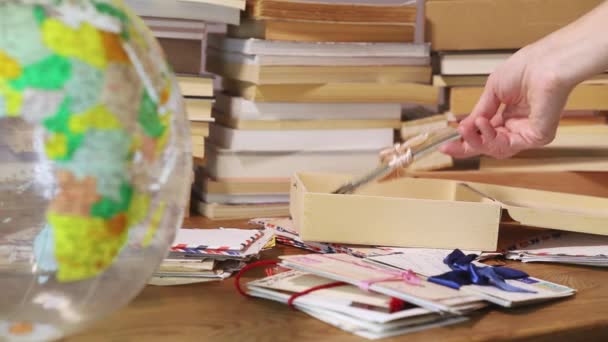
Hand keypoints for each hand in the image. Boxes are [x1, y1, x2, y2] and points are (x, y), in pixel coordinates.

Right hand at [441, 46, 573, 158]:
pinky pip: (507, 145)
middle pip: (488, 146)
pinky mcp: (537, 137)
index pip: (486, 133)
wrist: (544, 63)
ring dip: (476, 140)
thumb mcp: (492, 91)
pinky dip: (489, 137)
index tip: (446, 142)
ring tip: (465, 128)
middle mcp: (519, 126)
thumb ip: (480, 112)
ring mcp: (528, 133)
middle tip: (447, 146)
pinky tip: (481, 123)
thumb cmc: (526, 68)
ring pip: (495, 149)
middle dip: (466, 147)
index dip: (466, 139)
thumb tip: (464, 127)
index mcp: (510, 115)